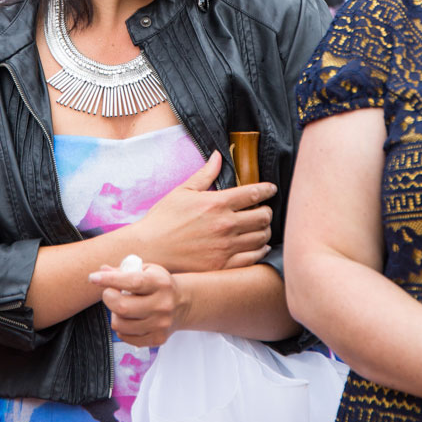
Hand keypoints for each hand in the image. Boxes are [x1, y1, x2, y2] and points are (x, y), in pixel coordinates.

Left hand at [91, 261, 184, 347]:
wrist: (182, 303)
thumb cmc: (158, 284)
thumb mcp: (146, 270)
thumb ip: (123, 270)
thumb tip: (102, 270)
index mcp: (160, 283)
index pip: (131, 282)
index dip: (109, 280)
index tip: (94, 278)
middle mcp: (163, 304)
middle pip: (122, 307)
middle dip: (109, 298)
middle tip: (110, 293)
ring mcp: (161, 324)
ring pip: (120, 324)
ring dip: (115, 315)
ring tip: (123, 307)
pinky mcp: (158, 338)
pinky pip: (126, 337)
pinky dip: (122, 328)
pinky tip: (130, 319)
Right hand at [128, 151, 274, 272]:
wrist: (150, 250)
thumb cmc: (163, 219)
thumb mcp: (183, 191)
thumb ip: (205, 174)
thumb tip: (218, 155)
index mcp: (216, 203)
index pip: (253, 193)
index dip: (267, 190)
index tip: (272, 189)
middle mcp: (225, 225)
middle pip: (263, 216)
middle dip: (267, 211)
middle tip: (263, 211)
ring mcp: (226, 247)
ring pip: (261, 237)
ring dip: (264, 231)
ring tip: (260, 228)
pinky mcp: (223, 266)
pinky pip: (253, 258)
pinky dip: (259, 250)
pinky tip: (256, 246)